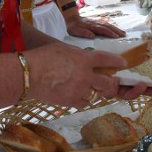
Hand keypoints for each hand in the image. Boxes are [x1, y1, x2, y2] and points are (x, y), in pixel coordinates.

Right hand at [24, 45, 151, 106]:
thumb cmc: (42, 57)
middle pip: (109, 83)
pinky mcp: (71, 101)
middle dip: (114, 84)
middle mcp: (85, 75)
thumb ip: (79, 56)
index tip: (123, 64)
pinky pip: (85, 102)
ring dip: (97, 91)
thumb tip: (86, 60)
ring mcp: (79, 89)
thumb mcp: (64, 49)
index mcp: (84, 58)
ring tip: (92, 88)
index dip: (117, 62)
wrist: (28, 74)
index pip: (107, 59)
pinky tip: (78, 94)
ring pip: (98, 95)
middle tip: (113, 82)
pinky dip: (84, 99)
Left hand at [65, 13, 125, 38]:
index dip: (109, 33)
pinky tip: (117, 29)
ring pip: (108, 24)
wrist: (71, 17)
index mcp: (90, 26)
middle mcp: (95, 22)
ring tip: (123, 33)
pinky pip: (106, 24)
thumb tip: (92, 36)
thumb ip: (83, 32)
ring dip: (116, 28)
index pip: (102, 29)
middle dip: (116, 30)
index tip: (116, 37)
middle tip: (123, 35)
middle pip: (107, 26)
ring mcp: (97, 21)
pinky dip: (113, 26)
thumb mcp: (75, 31)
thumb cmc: (73, 26)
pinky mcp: (97, 21)